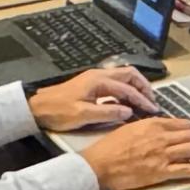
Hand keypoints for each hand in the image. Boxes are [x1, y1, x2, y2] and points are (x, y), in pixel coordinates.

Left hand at [33, 66, 160, 129]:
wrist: (36, 108)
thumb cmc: (57, 111)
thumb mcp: (83, 115)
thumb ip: (108, 112)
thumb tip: (128, 111)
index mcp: (98, 81)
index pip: (128, 88)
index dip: (142, 99)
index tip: (153, 109)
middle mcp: (99, 75)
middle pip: (129, 74)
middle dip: (143, 86)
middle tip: (152, 101)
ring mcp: (94, 79)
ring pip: (123, 77)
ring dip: (135, 88)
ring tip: (143, 102)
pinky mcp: (91, 85)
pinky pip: (115, 84)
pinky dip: (125, 91)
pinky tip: (126, 104)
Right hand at [79, 115, 189, 189]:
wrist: (99, 165)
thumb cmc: (109, 148)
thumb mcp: (130, 128)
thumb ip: (150, 127)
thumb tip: (163, 128)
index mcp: (154, 124)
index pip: (184, 124)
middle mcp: (161, 137)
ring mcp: (163, 154)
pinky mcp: (161, 171)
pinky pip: (188, 170)